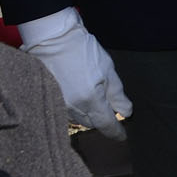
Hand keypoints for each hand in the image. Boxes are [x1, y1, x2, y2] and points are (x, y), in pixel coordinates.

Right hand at [18, 7, 131, 138]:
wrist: (54, 39)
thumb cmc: (84, 51)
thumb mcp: (108, 70)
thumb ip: (117, 94)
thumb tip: (126, 112)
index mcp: (90, 100)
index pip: (106, 124)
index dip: (116, 132)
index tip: (123, 136)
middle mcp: (72, 107)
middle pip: (91, 123)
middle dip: (103, 121)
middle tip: (113, 115)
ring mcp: (58, 104)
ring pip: (78, 119)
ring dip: (89, 115)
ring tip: (98, 105)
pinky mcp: (50, 98)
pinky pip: (66, 112)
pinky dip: (77, 109)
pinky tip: (82, 100)